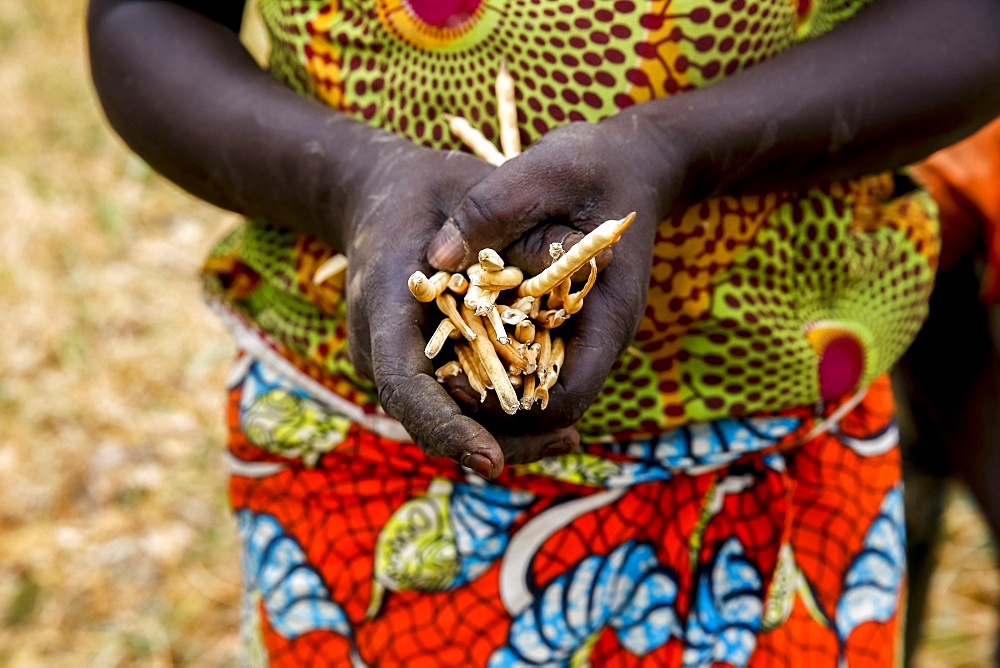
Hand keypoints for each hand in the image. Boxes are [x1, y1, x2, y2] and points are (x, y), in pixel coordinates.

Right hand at [342, 140, 578, 476]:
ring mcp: (385, 361)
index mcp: (381, 304)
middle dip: (491, 443)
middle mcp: (374, 345)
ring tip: (566, 437)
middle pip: (427, 419)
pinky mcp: (407, 365)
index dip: (446, 427)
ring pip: (438, 419)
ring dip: (498, 435)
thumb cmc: (428, 190)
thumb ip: (515, 231)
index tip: (491, 461)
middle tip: (566, 442)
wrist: (379, 196)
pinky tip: (544, 416)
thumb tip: (585, 264)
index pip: (404, 384)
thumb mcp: (471, 193)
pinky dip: (489, 414)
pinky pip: (445, 401)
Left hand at [426, 119, 684, 432]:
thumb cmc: (596, 163)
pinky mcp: (562, 321)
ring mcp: (582, 332)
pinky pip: (526, 360)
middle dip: (493, 411)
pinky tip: (452, 343)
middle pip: (547, 410)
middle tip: (433, 386)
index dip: (512, 407)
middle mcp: (598, 337)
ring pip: (535, 392)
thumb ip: (492, 208)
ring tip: (434, 373)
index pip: (567, 398)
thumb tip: (436, 256)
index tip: (455, 384)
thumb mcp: (546, 170)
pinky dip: (492, 361)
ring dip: (489, 391)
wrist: (631, 159)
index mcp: (608, 317)